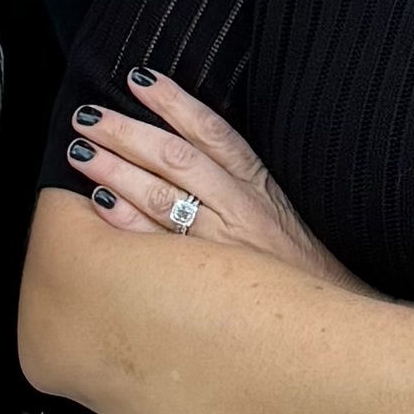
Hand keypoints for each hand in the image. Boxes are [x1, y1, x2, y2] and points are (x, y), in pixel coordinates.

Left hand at [64, 69, 364, 283]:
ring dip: (115, 169)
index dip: (175, 102)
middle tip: (88, 115)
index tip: (140, 79)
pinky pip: (156, 246)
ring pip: (160, 196)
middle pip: (175, 159)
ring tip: (81, 150)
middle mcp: (239, 211)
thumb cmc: (304, 275)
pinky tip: (98, 203)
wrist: (331, 334)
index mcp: (260, 189)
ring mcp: (219, 248)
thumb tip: (195, 151)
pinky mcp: (205, 283)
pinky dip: (125, 222)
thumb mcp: (284, 216)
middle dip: (128, 132)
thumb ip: (244, 184)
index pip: (213, 132)